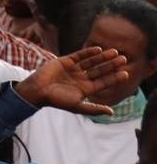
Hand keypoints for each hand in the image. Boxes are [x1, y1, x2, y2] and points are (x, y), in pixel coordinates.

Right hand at [16, 46, 131, 115]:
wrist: (38, 90)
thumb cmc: (57, 100)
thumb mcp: (77, 106)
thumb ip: (94, 109)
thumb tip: (112, 113)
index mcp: (86, 88)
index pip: (104, 82)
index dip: (115, 78)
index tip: (126, 73)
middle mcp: (82, 78)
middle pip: (100, 70)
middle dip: (112, 65)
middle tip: (124, 59)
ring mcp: (74, 69)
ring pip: (92, 61)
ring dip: (103, 57)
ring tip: (115, 52)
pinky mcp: (65, 61)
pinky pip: (80, 55)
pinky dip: (88, 52)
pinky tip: (98, 50)